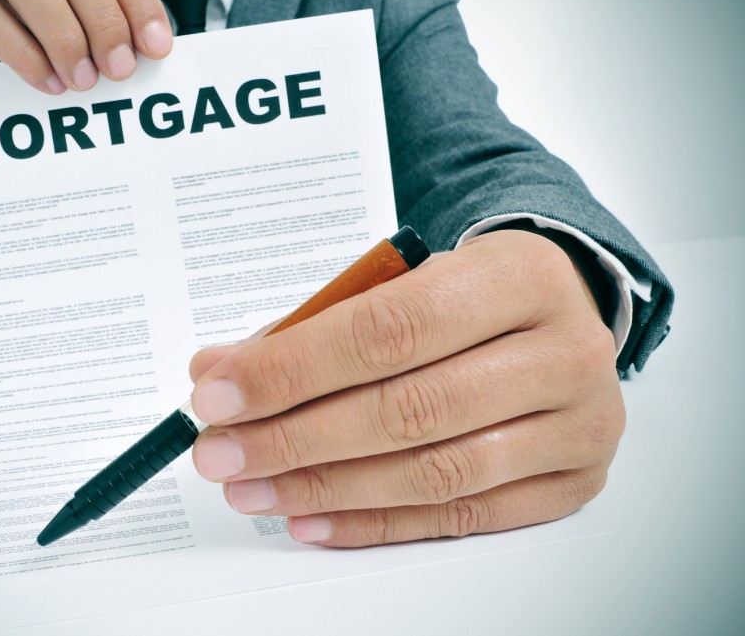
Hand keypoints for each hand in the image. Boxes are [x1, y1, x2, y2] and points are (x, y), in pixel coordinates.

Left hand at [188, 230, 624, 546]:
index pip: (389, 329)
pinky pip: (462, 517)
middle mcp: (563, 350)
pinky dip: (376, 522)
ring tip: (254, 489)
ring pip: (436, 473)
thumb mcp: (402, 281)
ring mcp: (579, 423)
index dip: (293, 369)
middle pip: (410, 409)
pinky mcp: (574, 481)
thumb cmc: (466, 295)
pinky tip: (311, 518)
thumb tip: (219, 374)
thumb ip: (313, 328)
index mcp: (519, 275)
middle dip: (296, 438)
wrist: (560, 311)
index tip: (218, 394)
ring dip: (327, 488)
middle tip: (223, 452)